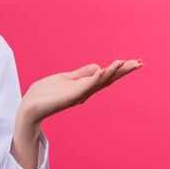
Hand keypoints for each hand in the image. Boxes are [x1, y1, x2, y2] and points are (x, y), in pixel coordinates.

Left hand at [19, 59, 143, 125]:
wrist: (29, 107)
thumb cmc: (45, 93)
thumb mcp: (65, 78)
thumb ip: (81, 74)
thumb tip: (98, 66)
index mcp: (84, 86)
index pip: (106, 76)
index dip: (120, 69)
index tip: (136, 62)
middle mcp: (85, 92)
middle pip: (108, 79)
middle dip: (123, 71)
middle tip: (139, 63)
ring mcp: (78, 95)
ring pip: (99, 82)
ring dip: (112, 72)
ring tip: (124, 63)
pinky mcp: (69, 97)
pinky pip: (84, 86)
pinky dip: (94, 78)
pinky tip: (102, 70)